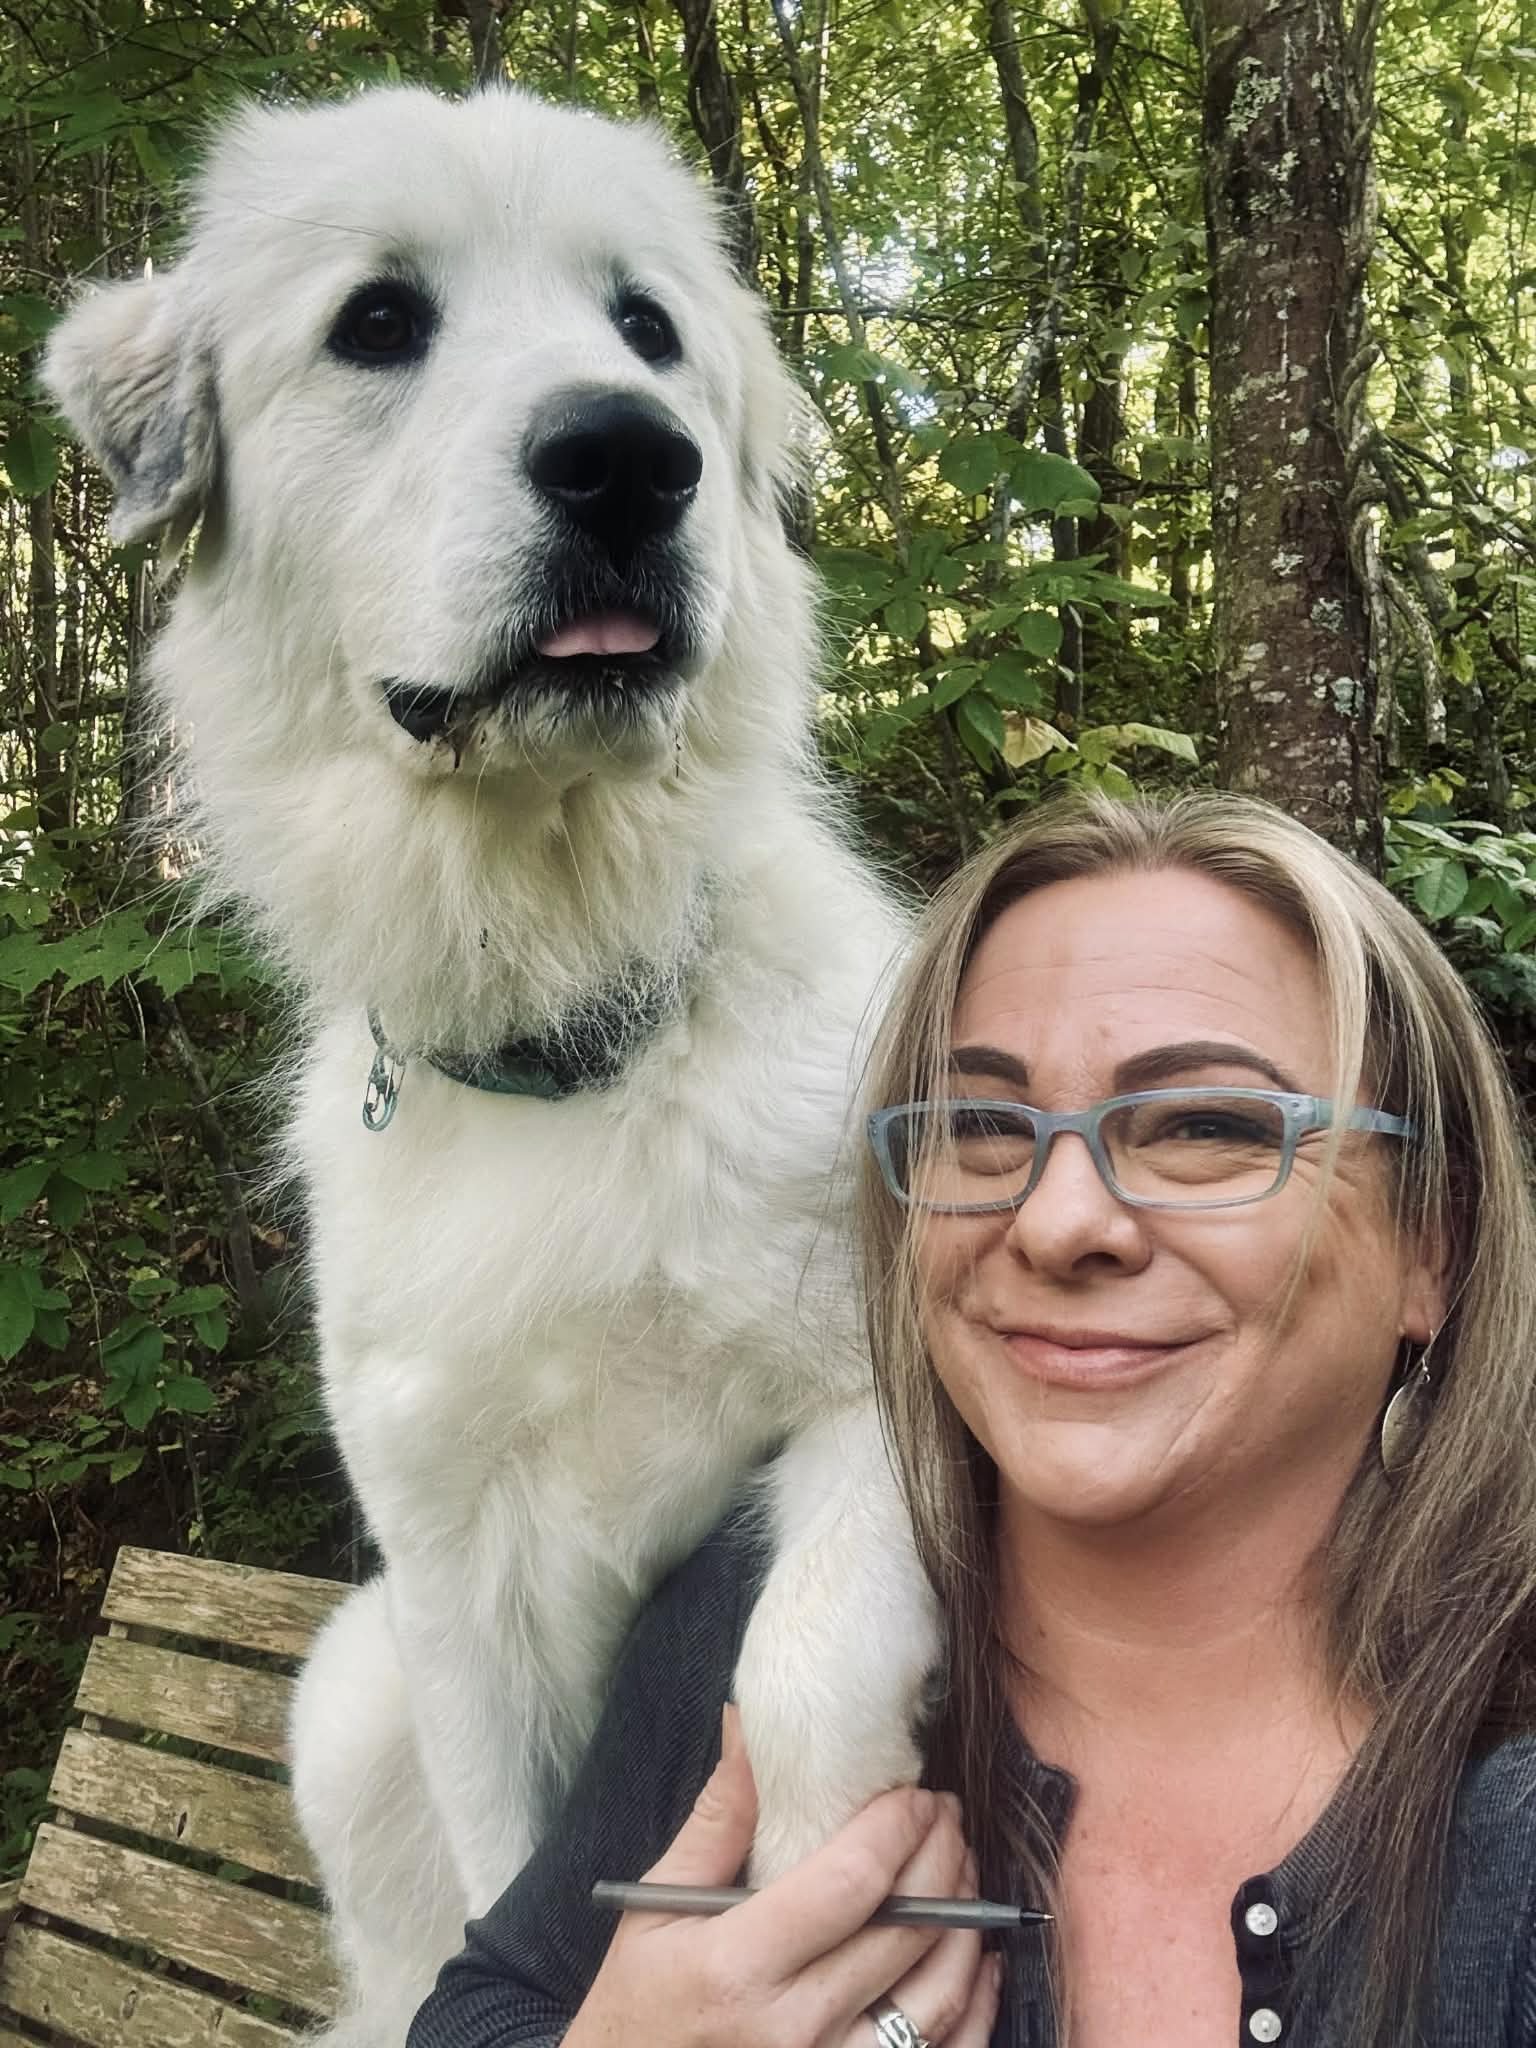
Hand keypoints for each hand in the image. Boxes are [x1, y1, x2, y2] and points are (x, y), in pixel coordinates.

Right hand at [565, 1706, 1002, 2047]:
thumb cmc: (635, 2011)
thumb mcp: (655, 1911)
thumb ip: (717, 1820)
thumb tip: (747, 1724)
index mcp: (738, 1966)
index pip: (850, 1884)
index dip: (897, 1829)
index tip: (915, 1792)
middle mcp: (792, 2029)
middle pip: (904, 1932)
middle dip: (942, 1859)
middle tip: (947, 1815)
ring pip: (936, 1997)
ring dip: (966, 1924)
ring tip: (963, 1870)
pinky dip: (973, 2006)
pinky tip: (977, 1961)